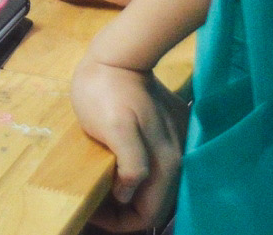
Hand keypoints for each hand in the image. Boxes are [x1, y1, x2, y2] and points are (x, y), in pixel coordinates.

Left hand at [74, 57, 185, 229]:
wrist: (119, 53)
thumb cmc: (106, 90)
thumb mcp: (113, 128)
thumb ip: (130, 165)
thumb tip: (128, 195)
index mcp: (167, 163)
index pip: (148, 215)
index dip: (120, 222)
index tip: (92, 213)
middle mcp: (180, 159)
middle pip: (155, 206)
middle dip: (125, 213)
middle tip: (95, 205)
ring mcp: (179, 145)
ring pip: (157, 190)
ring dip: (131, 197)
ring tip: (103, 192)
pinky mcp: (172, 133)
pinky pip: (158, 169)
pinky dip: (138, 179)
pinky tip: (117, 172)